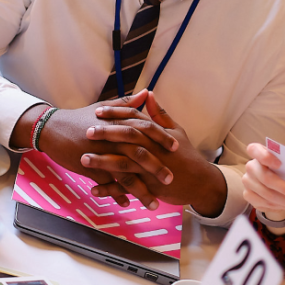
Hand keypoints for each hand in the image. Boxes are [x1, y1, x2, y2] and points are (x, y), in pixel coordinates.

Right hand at [13, 92, 178, 207]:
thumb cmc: (80, 118)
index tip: (176, 148)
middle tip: (170, 179)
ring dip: (141, 190)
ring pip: (125, 173)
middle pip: (139, 153)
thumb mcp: (105, 107)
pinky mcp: (89, 166)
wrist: (52, 128)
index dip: (161, 138)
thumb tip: (147, 93)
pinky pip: (106, 183)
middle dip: (157, 168)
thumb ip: (128, 103)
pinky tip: (126, 204)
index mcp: (118, 122)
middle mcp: (112, 137)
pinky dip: (116, 194)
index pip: (145, 129)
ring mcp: (100, 153)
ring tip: (154, 203)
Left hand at [86, 90, 228, 216]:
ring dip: (103, 162)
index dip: (116, 114)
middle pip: (127, 138)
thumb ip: (159, 114)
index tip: (98, 111)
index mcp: (157, 134)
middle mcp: (153, 149)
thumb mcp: (176, 131)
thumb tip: (147, 94)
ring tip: (83, 159)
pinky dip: (110, 190)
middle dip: (106, 134)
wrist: (201, 183)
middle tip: (86, 131)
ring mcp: (150, 169)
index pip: (134, 119)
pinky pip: (127, 189)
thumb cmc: (187, 155)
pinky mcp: (150, 187)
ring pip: (124, 164)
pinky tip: (94, 189)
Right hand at [241, 142, 284, 225]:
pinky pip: (266, 204)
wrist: (272, 177)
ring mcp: (247, 182)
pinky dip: (281, 207)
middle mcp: (250, 167)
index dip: (265, 157)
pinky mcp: (248, 195)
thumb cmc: (283, 167)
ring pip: (267, 195)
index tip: (279, 164)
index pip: (254, 150)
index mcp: (257, 152)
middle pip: (266, 178)